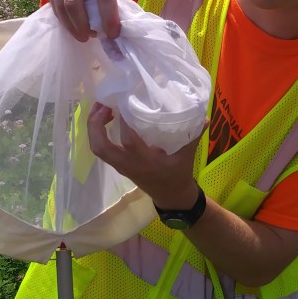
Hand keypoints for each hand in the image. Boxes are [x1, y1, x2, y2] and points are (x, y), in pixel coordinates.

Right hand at [43, 0, 119, 40]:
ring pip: (61, 6)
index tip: (113, 33)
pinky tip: (71, 25)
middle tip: (92, 37)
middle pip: (75, 3)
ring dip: (72, 26)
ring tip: (82, 35)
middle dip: (83, 25)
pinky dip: (63, 18)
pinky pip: (54, 4)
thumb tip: (109, 16)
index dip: (109, 17)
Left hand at [87, 103, 201, 206]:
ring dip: (94, 127)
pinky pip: (102, 149)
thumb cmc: (178, 176)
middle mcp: (129, 164)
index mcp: (146, 162)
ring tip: (100, 107)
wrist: (171, 197)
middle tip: (102, 104)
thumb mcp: (187, 157)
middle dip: (96, 125)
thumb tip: (203, 116)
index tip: (123, 101)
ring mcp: (121, 165)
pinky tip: (106, 117)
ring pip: (98, 148)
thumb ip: (193, 136)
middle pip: (101, 147)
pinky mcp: (118, 164)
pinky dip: (99, 133)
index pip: (129, 141)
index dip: (123, 121)